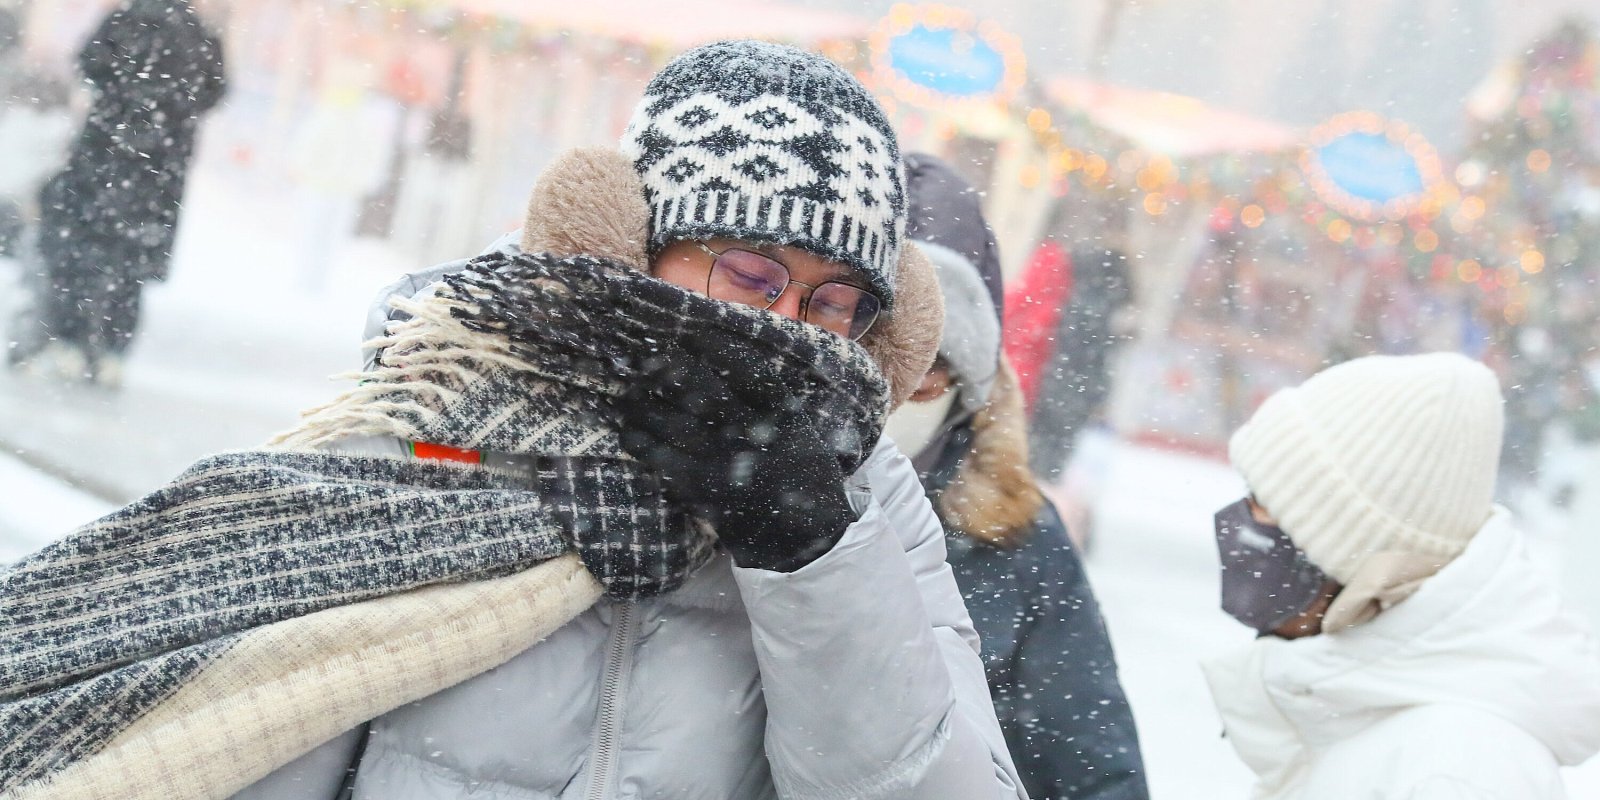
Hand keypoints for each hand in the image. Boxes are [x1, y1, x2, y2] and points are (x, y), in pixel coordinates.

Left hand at [613, 335, 854, 571]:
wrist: (801, 537)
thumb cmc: (801, 475)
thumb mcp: (802, 431)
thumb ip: (773, 402)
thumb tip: (729, 363)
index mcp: (782, 415)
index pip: (747, 370)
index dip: (718, 349)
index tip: (695, 336)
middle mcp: (750, 433)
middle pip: (702, 391)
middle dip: (671, 371)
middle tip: (648, 360)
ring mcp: (723, 460)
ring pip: (674, 422)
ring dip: (646, 403)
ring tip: (629, 392)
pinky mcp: (701, 487)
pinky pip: (661, 458)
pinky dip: (641, 441)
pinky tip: (628, 430)